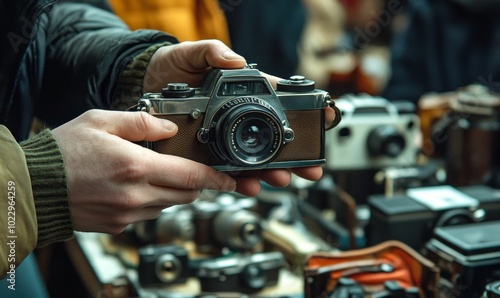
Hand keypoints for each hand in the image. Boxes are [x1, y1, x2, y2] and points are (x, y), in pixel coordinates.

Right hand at [52, 110, 237, 233]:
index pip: (191, 177)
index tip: (231, 181)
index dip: (217, 180)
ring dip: (173, 192)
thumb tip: (171, 127)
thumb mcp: (101, 121)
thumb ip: (141, 121)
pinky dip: (153, 202)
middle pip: (186, 195)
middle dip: (197, 184)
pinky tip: (137, 187)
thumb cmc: (62, 152)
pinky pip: (148, 215)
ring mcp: (127, 215)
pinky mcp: (118, 226)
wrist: (33, 187)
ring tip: (159, 174)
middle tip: (197, 172)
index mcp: (135, 167)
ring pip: (168, 206)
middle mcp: (135, 196)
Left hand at [143, 39, 337, 192]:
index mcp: (243, 89)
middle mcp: (240, 115)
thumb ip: (212, 52)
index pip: (280, 100)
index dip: (304, 110)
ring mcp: (226, 134)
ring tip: (282, 180)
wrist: (144, 88)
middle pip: (275, 136)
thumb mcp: (190, 53)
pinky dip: (241, 179)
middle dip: (295, 155)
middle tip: (310, 169)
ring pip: (256, 157)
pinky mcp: (209, 150)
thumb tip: (237, 60)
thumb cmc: (170, 67)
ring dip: (272, 171)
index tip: (327, 118)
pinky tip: (249, 186)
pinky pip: (229, 167)